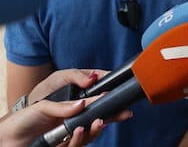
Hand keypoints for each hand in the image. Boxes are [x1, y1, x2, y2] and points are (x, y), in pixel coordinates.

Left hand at [2, 69, 132, 146]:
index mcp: (72, 105)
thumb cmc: (24, 117)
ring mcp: (69, 134)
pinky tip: (79, 132)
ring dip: (95, 129)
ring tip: (98, 123)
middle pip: (98, 118)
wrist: (8, 138)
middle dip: (112, 116)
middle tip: (124, 114)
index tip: (118, 98)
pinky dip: (80, 139)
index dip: (107, 99)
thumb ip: (64, 104)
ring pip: (90, 133)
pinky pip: (77, 144)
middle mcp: (73, 120)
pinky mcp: (64, 145)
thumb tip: (85, 103)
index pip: (95, 100)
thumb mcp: (44, 105)